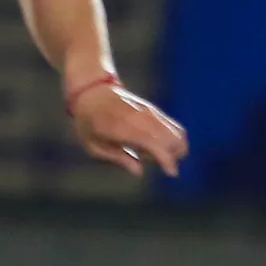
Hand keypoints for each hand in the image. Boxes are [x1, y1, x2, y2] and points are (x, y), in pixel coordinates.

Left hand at [71, 82, 187, 177]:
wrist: (92, 92)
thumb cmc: (88, 123)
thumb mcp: (94, 146)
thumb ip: (118, 158)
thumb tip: (139, 171)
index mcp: (124, 127)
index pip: (155, 143)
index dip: (167, 159)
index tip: (172, 173)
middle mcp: (140, 117)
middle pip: (173, 137)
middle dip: (174, 155)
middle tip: (153, 161)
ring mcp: (148, 111)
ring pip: (177, 131)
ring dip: (173, 148)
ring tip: (148, 151)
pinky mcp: (152, 109)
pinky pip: (172, 125)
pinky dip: (171, 139)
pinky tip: (153, 144)